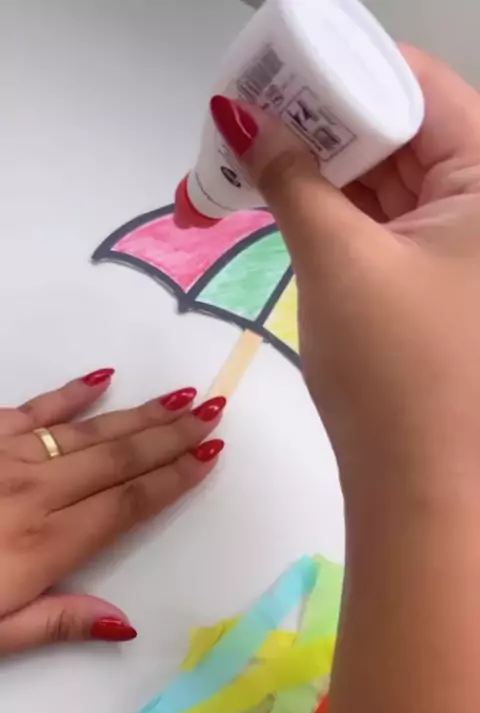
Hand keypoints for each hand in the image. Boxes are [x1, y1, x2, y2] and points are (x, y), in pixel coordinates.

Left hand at [0, 368, 224, 655]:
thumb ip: (58, 622)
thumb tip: (127, 623)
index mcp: (44, 544)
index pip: (127, 504)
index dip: (173, 479)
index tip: (211, 457)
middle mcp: (36, 491)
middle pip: (119, 458)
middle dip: (172, 435)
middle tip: (214, 412)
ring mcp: (8, 456)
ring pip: (89, 430)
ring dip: (140, 413)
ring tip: (182, 396)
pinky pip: (36, 408)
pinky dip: (71, 393)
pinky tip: (103, 377)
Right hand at [211, 50, 479, 712]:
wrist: (418, 485)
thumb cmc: (394, 372)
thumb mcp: (336, 259)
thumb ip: (288, 176)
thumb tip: (240, 117)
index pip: (420, 87)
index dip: (343, 73)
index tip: (276, 75)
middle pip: (402, 127)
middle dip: (324, 121)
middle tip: (251, 117)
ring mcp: (462, 242)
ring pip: (388, 175)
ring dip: (323, 165)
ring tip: (255, 155)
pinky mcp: (434, 276)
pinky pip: (384, 218)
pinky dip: (336, 205)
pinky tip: (286, 196)